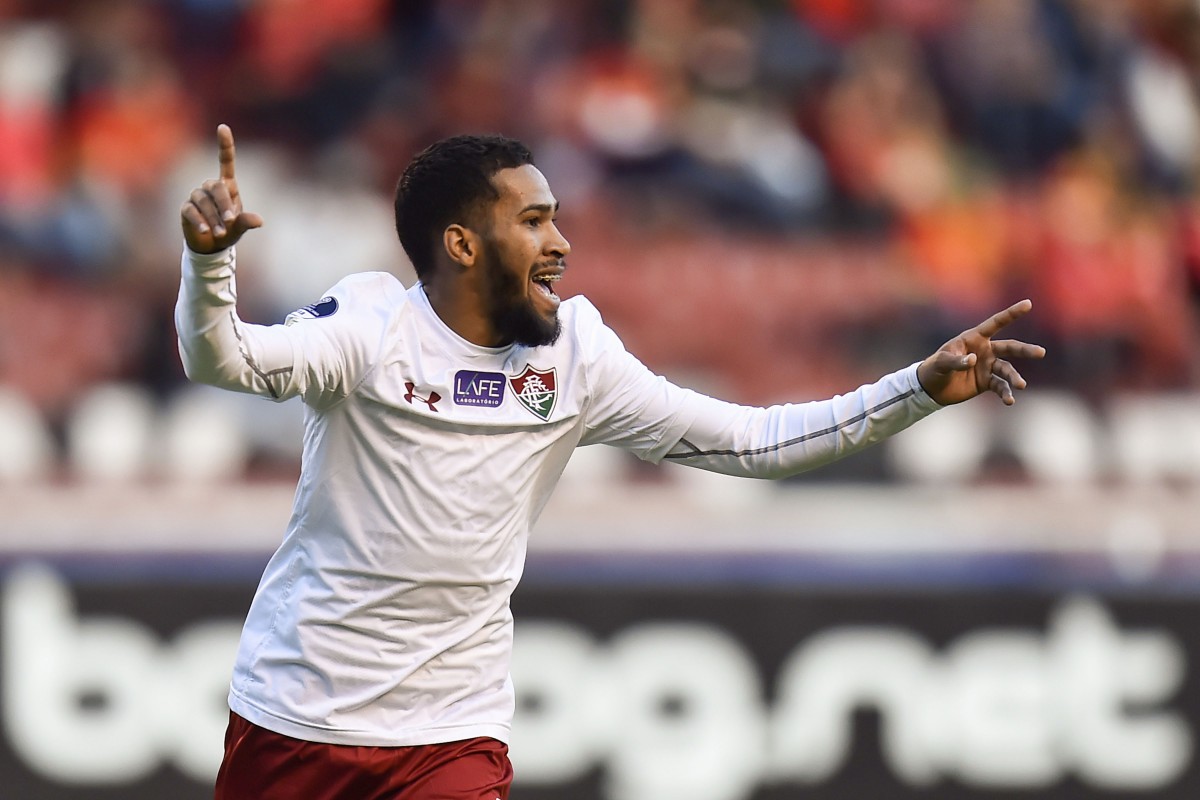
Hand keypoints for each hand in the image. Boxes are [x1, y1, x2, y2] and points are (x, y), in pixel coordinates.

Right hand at [180, 124, 263, 253]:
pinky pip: (191, 210)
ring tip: (220, 233)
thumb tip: (259, 221)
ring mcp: (197, 196)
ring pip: (204, 201)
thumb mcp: (240, 228)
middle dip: (224, 205)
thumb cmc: (229, 231)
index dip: (225, 144)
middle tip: (231, 222)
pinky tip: (205, 230)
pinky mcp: (186, 208)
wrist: (211, 245)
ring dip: (213, 217)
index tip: (223, 127)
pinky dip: (200, 221)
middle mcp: (211, 187)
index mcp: (228, 186)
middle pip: (215, 187)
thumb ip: (246, 222)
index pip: (225, 160)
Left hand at [916, 299, 1045, 405]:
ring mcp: (987, 366)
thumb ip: (956, 360)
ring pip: (1007, 370)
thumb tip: (974, 360)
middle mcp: (985, 350)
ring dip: (1015, 378)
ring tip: (1021, 385)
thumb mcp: (941, 362)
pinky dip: (1006, 393)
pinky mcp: (987, 382)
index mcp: (974, 338)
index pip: (996, 323)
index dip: (1011, 314)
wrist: (931, 388)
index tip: (1028, 304)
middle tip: (1040, 353)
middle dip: (1025, 350)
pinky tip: (1010, 401)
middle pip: (1010, 347)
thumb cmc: (934, 368)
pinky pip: (1000, 386)